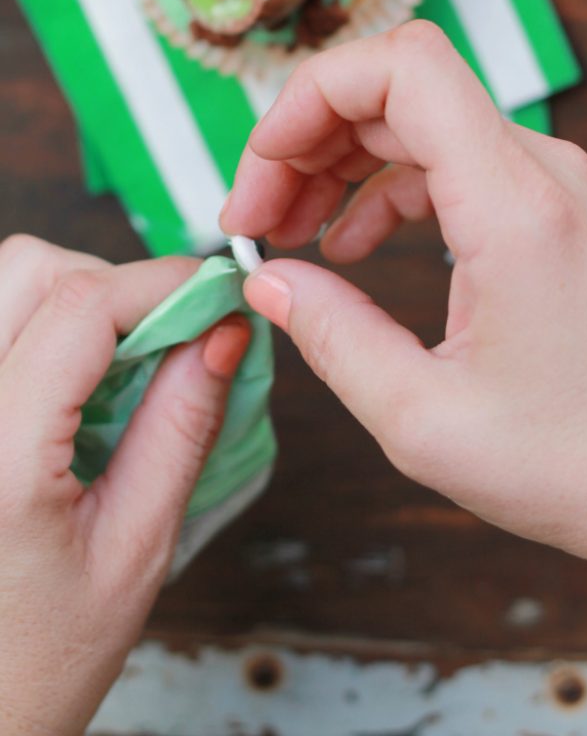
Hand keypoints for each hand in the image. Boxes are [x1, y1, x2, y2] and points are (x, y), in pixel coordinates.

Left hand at [0, 236, 249, 734]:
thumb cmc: (38, 660)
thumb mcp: (137, 548)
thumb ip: (181, 426)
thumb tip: (221, 335)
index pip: (83, 309)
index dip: (166, 283)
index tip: (220, 293)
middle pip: (29, 270)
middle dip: (115, 282)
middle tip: (172, 331)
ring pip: (4, 283)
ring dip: (76, 298)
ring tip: (125, 359)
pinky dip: (42, 324)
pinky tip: (76, 377)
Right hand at [220, 20, 586, 645]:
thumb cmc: (578, 460)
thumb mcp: (424, 418)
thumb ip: (332, 336)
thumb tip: (269, 283)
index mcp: (514, 208)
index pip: (403, 67)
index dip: (312, 96)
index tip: (263, 166)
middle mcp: (541, 174)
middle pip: (399, 87)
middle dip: (308, 138)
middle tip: (256, 216)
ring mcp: (551, 186)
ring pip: (420, 120)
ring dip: (340, 161)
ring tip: (287, 229)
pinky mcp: (549, 211)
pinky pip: (450, 164)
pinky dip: (384, 188)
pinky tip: (349, 244)